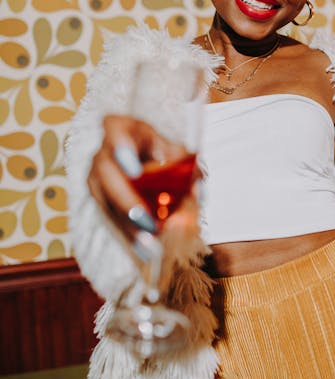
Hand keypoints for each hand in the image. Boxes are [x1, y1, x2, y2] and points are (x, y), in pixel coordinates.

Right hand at [87, 114, 194, 245]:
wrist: (144, 155)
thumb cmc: (160, 148)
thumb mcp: (173, 146)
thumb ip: (183, 161)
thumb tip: (194, 183)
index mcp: (119, 127)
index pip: (114, 131)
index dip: (122, 150)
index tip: (134, 171)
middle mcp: (102, 152)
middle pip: (106, 173)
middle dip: (126, 200)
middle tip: (148, 221)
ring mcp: (96, 177)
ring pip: (106, 201)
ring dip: (127, 225)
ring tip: (150, 243)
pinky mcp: (100, 200)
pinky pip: (110, 218)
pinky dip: (129, 234)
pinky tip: (145, 250)